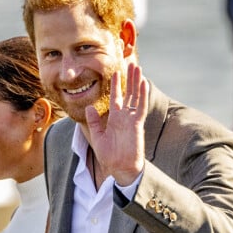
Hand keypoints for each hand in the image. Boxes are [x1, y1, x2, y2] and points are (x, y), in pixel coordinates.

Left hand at [85, 63, 147, 185]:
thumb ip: (93, 122)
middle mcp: (124, 116)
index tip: (115, 72)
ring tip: (138, 67)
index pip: (116, 97)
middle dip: (129, 78)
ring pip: (136, 96)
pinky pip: (140, 107)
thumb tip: (89, 107)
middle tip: (131, 63)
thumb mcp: (97, 137)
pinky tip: (143, 83)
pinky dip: (142, 95)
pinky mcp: (136, 124)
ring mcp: (131, 119)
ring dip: (136, 82)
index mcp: (114, 118)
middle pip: (128, 93)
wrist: (120, 168)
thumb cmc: (110, 156)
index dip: (115, 85)